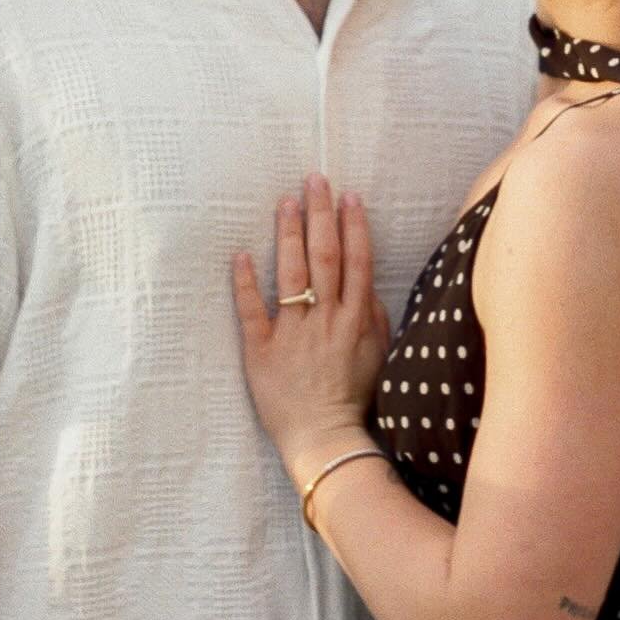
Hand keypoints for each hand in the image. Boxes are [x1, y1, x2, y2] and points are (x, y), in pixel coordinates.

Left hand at [232, 175, 391, 478]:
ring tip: (285, 201)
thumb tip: (366, 283)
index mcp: (355, 320)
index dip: (353, 226)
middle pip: (325, 258)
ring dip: (289, 235)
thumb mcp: (377, 355)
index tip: (348, 196)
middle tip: (314, 180)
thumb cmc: (352, 398)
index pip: (356, 262)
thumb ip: (374, 316)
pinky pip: (253, 312)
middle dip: (320, 215)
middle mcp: (326, 320)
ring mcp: (293, 334)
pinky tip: (242, 254)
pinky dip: (245, 282)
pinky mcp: (262, 352)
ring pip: (292, 276)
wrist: (326, 440)